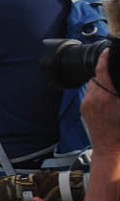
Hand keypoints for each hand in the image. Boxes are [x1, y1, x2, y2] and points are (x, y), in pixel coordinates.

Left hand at [83, 49, 119, 177]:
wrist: (110, 149)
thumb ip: (119, 91)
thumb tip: (118, 84)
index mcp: (106, 97)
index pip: (102, 71)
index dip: (105, 59)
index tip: (108, 51)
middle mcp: (93, 98)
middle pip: (98, 77)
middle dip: (106, 73)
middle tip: (116, 72)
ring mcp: (87, 103)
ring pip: (93, 85)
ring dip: (102, 84)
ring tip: (113, 87)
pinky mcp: (84, 108)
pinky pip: (90, 94)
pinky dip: (98, 92)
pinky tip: (108, 98)